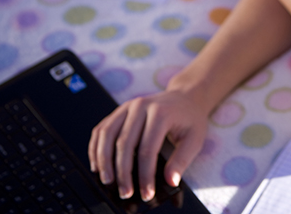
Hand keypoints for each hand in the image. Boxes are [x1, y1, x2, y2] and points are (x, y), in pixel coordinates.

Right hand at [88, 90, 207, 201]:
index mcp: (161, 113)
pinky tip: (97, 163)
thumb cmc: (189, 119)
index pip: (147, 149)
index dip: (145, 175)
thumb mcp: (194, 139)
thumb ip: (182, 160)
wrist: (184, 98)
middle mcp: (141, 106)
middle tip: (125, 192)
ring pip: (107, 134)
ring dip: (103, 160)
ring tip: (107, 180)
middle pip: (124, 143)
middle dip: (123, 172)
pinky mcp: (119, 110)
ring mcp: (127, 106)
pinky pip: (102, 128)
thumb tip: (171, 181)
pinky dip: (96, 147)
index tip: (146, 192)